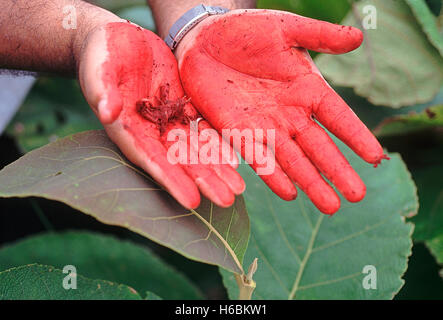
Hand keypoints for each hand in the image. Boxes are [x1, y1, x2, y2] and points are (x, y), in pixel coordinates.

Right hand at [77, 21, 244, 208]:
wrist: (116, 37)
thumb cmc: (100, 53)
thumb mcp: (97, 69)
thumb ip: (102, 91)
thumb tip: (108, 113)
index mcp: (128, 129)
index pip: (152, 160)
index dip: (172, 180)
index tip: (192, 202)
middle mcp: (150, 132)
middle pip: (180, 161)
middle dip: (204, 180)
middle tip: (228, 200)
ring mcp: (168, 119)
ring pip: (196, 148)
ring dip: (217, 167)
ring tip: (238, 188)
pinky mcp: (181, 104)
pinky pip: (202, 126)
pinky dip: (217, 141)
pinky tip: (234, 157)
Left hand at [176, 9, 387, 214]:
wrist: (203, 39)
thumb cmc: (244, 31)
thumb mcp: (285, 29)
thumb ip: (320, 36)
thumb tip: (360, 37)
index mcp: (305, 89)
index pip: (337, 116)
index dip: (355, 136)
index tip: (375, 157)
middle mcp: (289, 113)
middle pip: (318, 146)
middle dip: (337, 170)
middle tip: (357, 196)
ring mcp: (264, 125)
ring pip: (292, 159)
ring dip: (310, 182)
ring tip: (330, 206)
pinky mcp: (237, 131)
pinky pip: (258, 156)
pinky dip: (273, 175)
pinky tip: (289, 192)